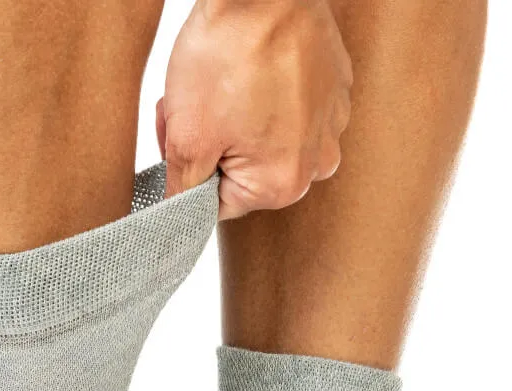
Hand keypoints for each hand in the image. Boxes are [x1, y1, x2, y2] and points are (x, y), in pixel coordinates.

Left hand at [158, 0, 351, 218]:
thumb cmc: (228, 54)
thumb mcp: (187, 137)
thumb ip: (182, 190)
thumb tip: (179, 215)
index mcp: (283, 186)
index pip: (218, 203)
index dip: (188, 172)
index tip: (178, 141)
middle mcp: (316, 164)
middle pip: (243, 174)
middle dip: (212, 147)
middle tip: (193, 109)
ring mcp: (330, 125)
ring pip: (265, 142)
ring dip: (235, 122)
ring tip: (220, 85)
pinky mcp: (334, 90)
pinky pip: (290, 110)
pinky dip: (265, 97)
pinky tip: (250, 70)